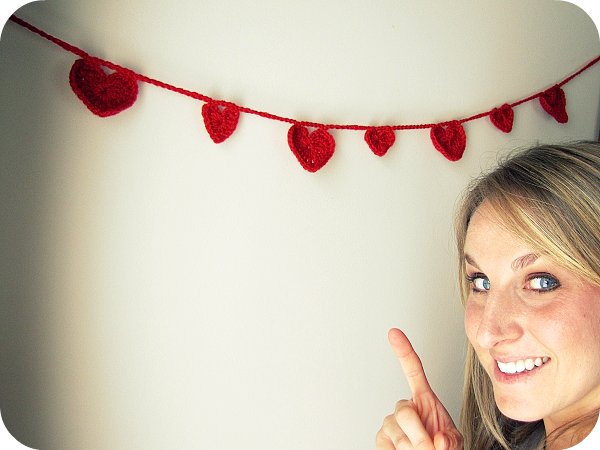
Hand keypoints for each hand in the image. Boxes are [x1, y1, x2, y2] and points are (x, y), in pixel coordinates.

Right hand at [376, 328, 462, 449]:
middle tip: (430, 449)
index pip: (413, 371)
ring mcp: (391, 423)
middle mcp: (404, 407)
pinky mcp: (381, 438)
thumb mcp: (454, 441)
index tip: (394, 333)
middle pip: (404, 413)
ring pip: (398, 435)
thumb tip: (440, 441)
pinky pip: (388, 447)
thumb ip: (451, 439)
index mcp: (424, 399)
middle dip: (419, 436)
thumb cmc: (443, 448)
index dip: (404, 351)